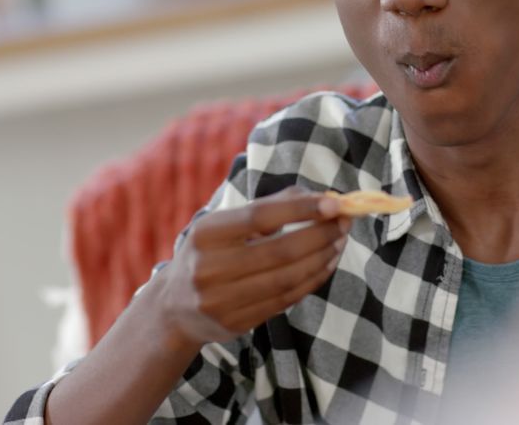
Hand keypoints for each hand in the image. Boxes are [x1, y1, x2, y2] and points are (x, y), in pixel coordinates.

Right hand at [155, 187, 350, 348]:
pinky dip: (312, 280)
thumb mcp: (225, 224)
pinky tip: (326, 264)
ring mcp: (221, 301)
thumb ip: (269, 207)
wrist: (174, 306)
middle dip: (320, 234)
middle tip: (344, 222)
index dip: (301, 209)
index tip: (335, 202)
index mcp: (206, 234)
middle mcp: (209, 268)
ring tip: (340, 241)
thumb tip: (318, 196)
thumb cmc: (209, 253)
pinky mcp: (236, 323)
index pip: (260, 217)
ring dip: (322, 258)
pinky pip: (285, 300)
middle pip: (280, 251)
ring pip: (287, 278)